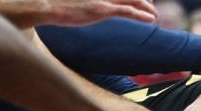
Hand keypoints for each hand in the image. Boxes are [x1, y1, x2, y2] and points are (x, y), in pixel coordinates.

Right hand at [42, 0, 156, 25]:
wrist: (46, 5)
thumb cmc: (59, 2)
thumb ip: (91, 0)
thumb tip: (96, 6)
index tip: (144, 0)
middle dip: (145, 0)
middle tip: (151, 9)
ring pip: (134, 0)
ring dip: (147, 8)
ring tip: (154, 16)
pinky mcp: (101, 9)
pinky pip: (127, 11)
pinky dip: (141, 15)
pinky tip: (151, 19)